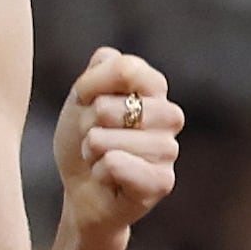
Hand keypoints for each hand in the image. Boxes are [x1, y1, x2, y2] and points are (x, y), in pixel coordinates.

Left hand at [53, 46, 179, 237]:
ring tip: (102, 160)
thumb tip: (112, 59)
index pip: (126, 69)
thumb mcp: (81, 99)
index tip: (88, 104)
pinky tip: (108, 179)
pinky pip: (116, 165)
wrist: (81, 190)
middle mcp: (170, 116)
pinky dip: (99, 173)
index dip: (90, 88)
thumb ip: (98, 71)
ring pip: (109, 141)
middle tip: (95, 139)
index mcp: (154, 90)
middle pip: (110, 108)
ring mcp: (169, 149)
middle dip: (88, 125)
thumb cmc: (83, 141)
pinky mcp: (163, 181)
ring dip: (92, 152)